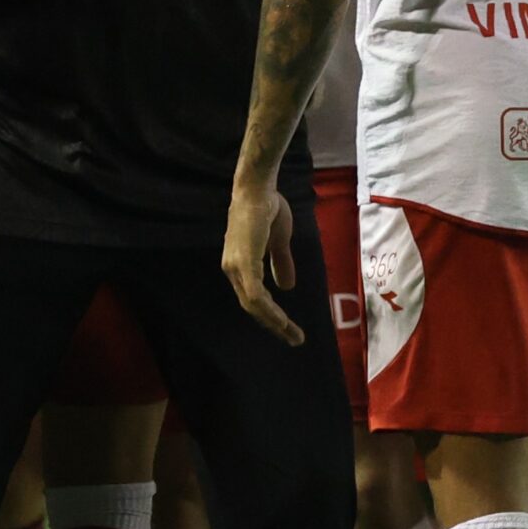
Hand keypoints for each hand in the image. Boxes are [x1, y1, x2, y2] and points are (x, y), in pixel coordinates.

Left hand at [222, 180, 300, 346]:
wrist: (259, 189)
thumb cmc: (268, 208)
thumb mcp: (278, 240)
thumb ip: (280, 263)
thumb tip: (287, 287)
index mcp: (239, 266)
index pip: (253, 298)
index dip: (270, 314)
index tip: (288, 328)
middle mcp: (233, 270)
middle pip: (252, 307)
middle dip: (274, 325)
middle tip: (294, 339)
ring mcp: (236, 267)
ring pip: (254, 305)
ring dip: (274, 322)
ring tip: (292, 334)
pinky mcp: (244, 263)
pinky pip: (256, 295)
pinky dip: (269, 310)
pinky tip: (282, 320)